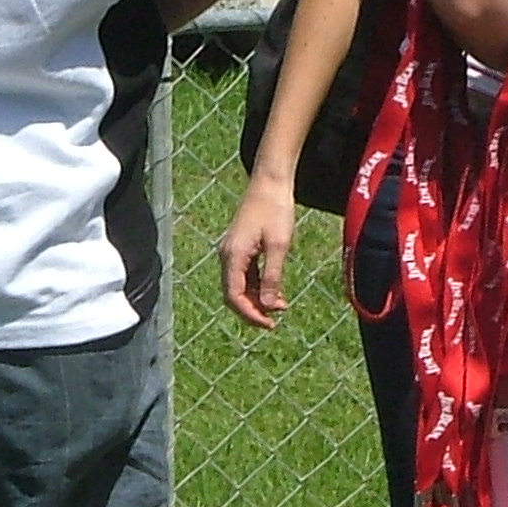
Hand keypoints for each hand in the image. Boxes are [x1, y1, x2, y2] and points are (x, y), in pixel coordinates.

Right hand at [220, 173, 297, 330]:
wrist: (270, 183)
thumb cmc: (275, 210)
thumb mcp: (278, 246)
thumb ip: (272, 276)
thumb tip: (267, 304)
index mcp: (233, 256)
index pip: (234, 297)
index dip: (251, 314)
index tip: (269, 324)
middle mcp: (227, 255)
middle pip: (233, 295)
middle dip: (253, 310)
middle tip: (275, 321)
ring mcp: (232, 251)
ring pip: (239, 286)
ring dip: (257, 299)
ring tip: (280, 307)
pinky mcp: (240, 247)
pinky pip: (245, 275)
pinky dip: (258, 286)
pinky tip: (275, 292)